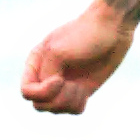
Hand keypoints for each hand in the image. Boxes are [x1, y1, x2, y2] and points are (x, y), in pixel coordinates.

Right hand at [21, 0, 136, 114]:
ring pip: (56, 110)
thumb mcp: (57, 53)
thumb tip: (50, 94)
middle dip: (57, 100)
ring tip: (80, 88)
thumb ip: (46, 75)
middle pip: (39, 105)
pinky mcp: (81, 90)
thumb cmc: (83, 34)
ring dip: (69, 102)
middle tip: (73, 86)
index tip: (59, 79)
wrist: (112, 28)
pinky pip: (73, 110)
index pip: (27, 92)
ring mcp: (64, 84)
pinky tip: (85, 91)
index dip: (41, 93)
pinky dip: (78, 104)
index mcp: (36, 63)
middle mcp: (47, 76)